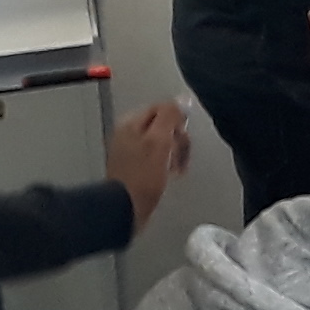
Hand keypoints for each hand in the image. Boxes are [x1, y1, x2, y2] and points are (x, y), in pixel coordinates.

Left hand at [109, 101, 191, 231]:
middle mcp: (127, 133)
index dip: (178, 122)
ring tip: (175, 168)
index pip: (163, 108)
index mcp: (131, 123)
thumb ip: (169, 117)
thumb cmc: (143, 177)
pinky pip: (156, 156)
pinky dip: (166, 163)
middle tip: (180, 156)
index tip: (183, 138)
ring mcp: (129, 150)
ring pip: (161, 141)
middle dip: (177, 139)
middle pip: (162, 125)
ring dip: (173, 152)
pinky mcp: (133, 166)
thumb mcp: (160, 141)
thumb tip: (181, 101)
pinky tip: (168, 174)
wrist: (127, 207)